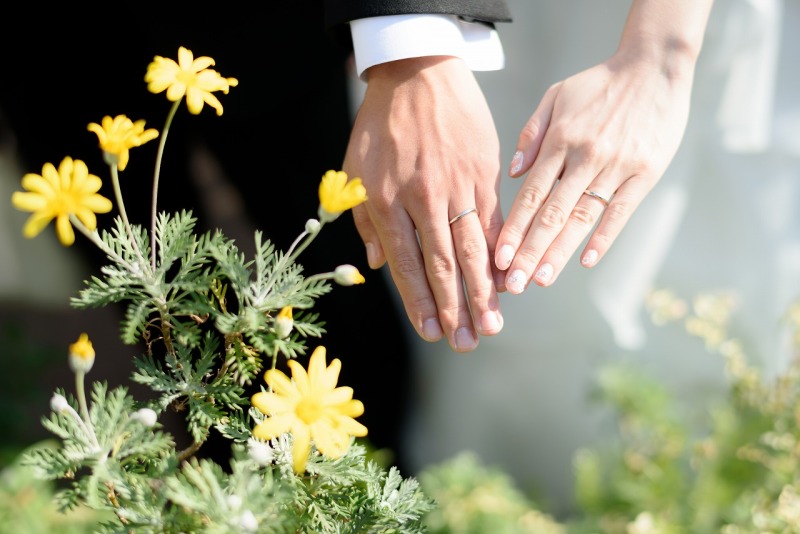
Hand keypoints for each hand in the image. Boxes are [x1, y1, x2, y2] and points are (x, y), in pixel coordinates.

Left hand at [344, 56, 503, 351]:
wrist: (417, 72)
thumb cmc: (380, 123)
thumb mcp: (355, 170)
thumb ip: (365, 220)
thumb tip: (376, 266)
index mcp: (388, 201)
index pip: (406, 265)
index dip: (420, 303)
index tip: (431, 333)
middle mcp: (424, 199)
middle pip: (443, 265)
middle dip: (455, 310)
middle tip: (467, 344)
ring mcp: (458, 186)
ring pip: (472, 250)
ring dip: (482, 293)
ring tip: (492, 325)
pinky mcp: (484, 173)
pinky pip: (493, 221)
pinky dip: (499, 254)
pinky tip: (506, 280)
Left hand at [495, 47, 696, 293]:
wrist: (655, 67)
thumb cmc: (599, 84)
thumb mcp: (557, 96)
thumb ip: (532, 134)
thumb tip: (513, 173)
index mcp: (560, 140)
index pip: (530, 194)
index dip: (514, 229)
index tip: (498, 258)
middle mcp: (585, 156)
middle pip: (552, 213)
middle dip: (530, 251)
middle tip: (514, 284)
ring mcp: (616, 166)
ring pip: (582, 216)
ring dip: (560, 251)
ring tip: (542, 279)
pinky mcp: (644, 173)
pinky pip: (621, 210)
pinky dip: (604, 236)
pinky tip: (586, 260)